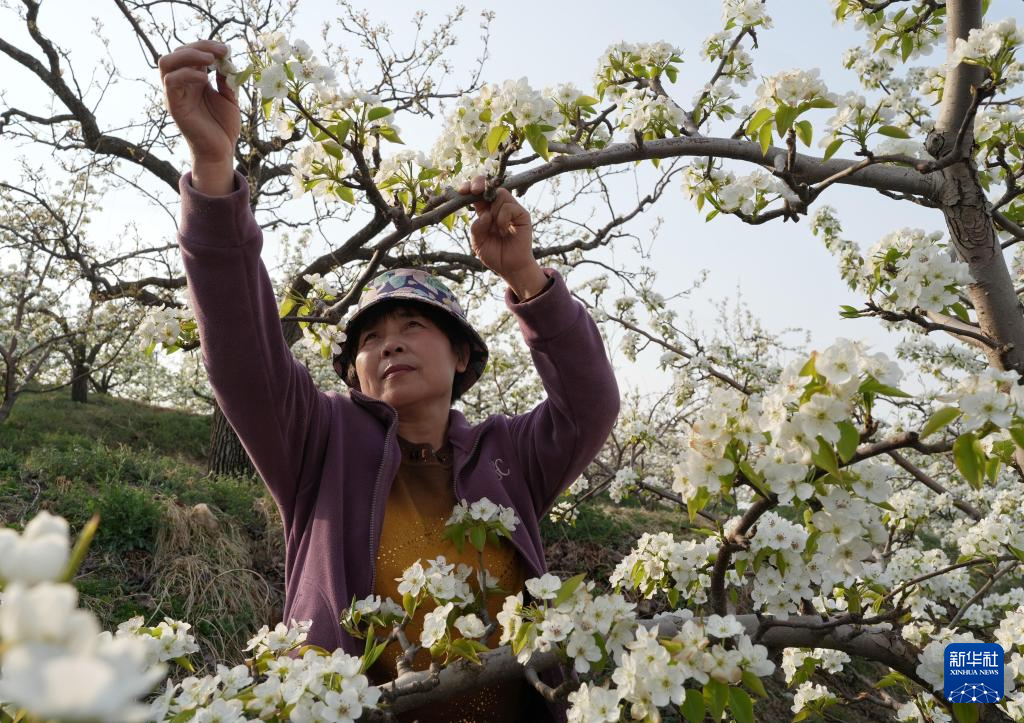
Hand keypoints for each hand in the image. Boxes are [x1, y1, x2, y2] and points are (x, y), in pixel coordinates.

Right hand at [159, 40, 239, 192]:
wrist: (221, 151)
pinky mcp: (173, 105)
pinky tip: (205, 78)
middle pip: (177, 52)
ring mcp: (175, 93)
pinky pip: (171, 81)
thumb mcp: (229, 97)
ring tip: (210, 59)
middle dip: (199, 46)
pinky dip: (187, 74)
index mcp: (194, 79)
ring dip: (188, 55)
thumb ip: (226, 78)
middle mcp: (181, 83)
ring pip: (166, 62)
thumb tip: (226, 58)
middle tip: (220, 51)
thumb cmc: (224, 126)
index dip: (207, 45)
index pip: (192, 52)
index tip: (227, 49)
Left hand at [459, 175, 537, 281]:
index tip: (462, 190)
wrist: (511, 267)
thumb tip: (484, 215)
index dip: (469, 187)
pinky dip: (503, 217)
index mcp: (485, 211)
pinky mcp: (522, 214)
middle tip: (474, 191)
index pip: (477, 194)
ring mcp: (511, 209)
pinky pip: (509, 206)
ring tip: (496, 228)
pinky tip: (504, 230)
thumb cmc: (495, 254)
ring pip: (500, 194)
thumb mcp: (478, 243)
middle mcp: (498, 207)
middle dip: (479, 184)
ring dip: (494, 210)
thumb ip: (476, 229)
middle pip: (489, 185)